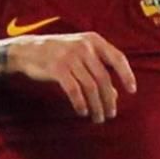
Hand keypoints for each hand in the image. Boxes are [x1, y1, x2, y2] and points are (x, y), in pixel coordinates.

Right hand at [6, 32, 136, 122]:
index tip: (132, 91)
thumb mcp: (80, 54)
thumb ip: (97, 69)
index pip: (118, 58)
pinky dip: (81, 103)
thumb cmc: (57, 53)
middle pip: (104, 78)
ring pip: (90, 87)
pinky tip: (83, 111)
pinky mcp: (58, 69)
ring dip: (96, 106)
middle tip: (110, 114)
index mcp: (93, 40)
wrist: (27, 50)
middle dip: (109, 99)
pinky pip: (74, 90)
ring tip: (97, 118)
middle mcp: (84, 47)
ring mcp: (70, 57)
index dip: (127, 75)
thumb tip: (114, 93)